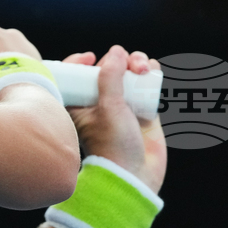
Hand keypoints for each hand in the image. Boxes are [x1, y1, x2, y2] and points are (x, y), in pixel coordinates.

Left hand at [61, 46, 166, 194]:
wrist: (135, 175)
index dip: (79, 62)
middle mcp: (99, 103)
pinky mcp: (143, 110)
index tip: (90, 57)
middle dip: (120, 60)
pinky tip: (154, 70)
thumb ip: (110, 78)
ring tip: (145, 69)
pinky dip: (151, 73)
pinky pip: (147, 84)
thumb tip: (115, 52)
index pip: (74, 76)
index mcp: (79, 105)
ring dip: (138, 63)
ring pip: (129, 73)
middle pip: (107, 69)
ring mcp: (122, 106)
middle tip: (131, 66)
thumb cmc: (113, 146)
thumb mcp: (108, 108)